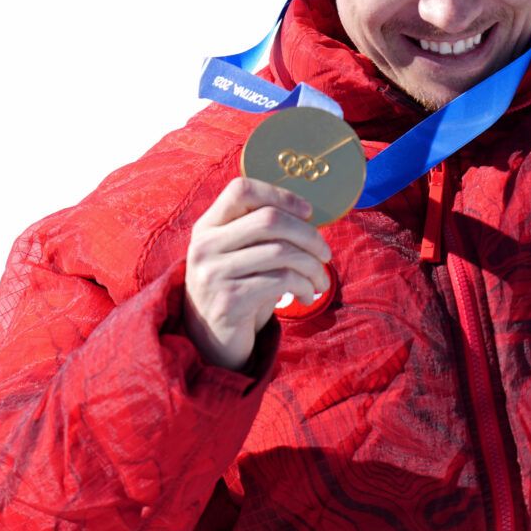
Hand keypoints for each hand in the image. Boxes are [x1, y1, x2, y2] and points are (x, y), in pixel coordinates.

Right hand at [183, 177, 331, 371]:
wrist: (210, 340)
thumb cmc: (237, 288)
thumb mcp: (239, 254)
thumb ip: (261, 232)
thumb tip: (308, 215)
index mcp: (207, 226)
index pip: (241, 190)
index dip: (280, 195)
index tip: (308, 212)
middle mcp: (205, 245)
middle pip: (269, 220)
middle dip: (308, 235)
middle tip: (325, 254)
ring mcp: (213, 273)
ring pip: (280, 252)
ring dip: (312, 266)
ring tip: (320, 280)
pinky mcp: (228, 300)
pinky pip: (280, 281)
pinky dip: (304, 286)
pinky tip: (307, 296)